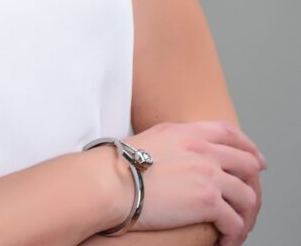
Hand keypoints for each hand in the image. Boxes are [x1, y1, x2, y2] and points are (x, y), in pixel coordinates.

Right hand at [121, 120, 265, 245]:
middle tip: (250, 198)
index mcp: (187, 132)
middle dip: (253, 182)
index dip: (247, 146)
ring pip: (247, 196)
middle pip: (246, 162)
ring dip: (245, 215)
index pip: (228, 132)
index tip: (255, 159)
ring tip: (235, 228)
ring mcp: (208, 174)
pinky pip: (236, 221)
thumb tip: (178, 154)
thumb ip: (173, 141)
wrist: (110, 180)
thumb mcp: (151, 138)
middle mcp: (202, 149)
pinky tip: (225, 240)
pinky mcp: (208, 201)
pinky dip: (234, 234)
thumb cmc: (119, 164)